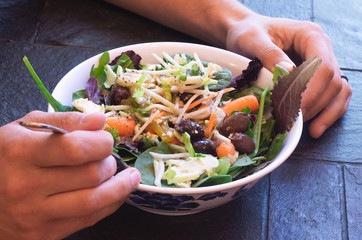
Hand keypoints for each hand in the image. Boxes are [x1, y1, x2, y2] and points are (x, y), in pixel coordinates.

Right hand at [0, 111, 139, 239]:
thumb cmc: (7, 156)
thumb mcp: (27, 129)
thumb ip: (65, 122)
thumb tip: (100, 121)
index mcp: (21, 152)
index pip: (75, 148)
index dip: (101, 143)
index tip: (105, 139)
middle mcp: (26, 186)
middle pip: (90, 175)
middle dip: (109, 163)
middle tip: (108, 157)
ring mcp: (34, 214)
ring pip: (93, 201)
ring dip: (120, 187)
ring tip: (129, 177)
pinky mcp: (43, 233)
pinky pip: (88, 219)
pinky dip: (110, 204)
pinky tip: (116, 193)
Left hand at [225, 14, 351, 137]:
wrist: (245, 34)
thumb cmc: (248, 33)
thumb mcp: (252, 39)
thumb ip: (269, 54)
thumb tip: (288, 72)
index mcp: (310, 36)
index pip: (322, 66)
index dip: (312, 91)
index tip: (296, 109)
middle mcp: (321, 49)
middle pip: (331, 82)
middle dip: (314, 105)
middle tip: (293, 122)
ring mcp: (321, 64)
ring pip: (337, 91)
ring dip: (325, 112)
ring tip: (309, 131)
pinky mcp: (315, 78)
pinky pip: (332, 96)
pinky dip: (327, 113)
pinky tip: (315, 128)